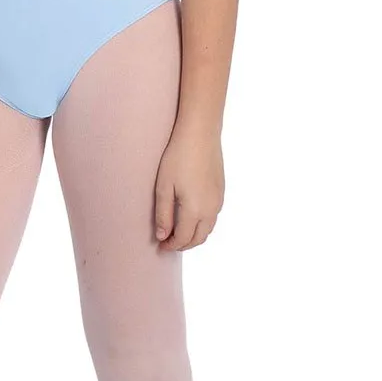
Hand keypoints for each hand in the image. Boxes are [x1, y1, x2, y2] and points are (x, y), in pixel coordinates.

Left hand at [153, 127, 224, 250]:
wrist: (200, 134)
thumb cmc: (177, 157)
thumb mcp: (164, 187)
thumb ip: (163, 214)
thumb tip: (162, 236)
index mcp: (195, 210)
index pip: (183, 238)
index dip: (171, 246)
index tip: (160, 246)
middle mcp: (211, 209)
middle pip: (198, 238)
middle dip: (183, 245)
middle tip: (168, 243)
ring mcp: (218, 200)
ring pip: (208, 229)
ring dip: (194, 236)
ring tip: (177, 232)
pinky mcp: (221, 191)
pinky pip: (213, 217)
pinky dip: (202, 225)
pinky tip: (190, 217)